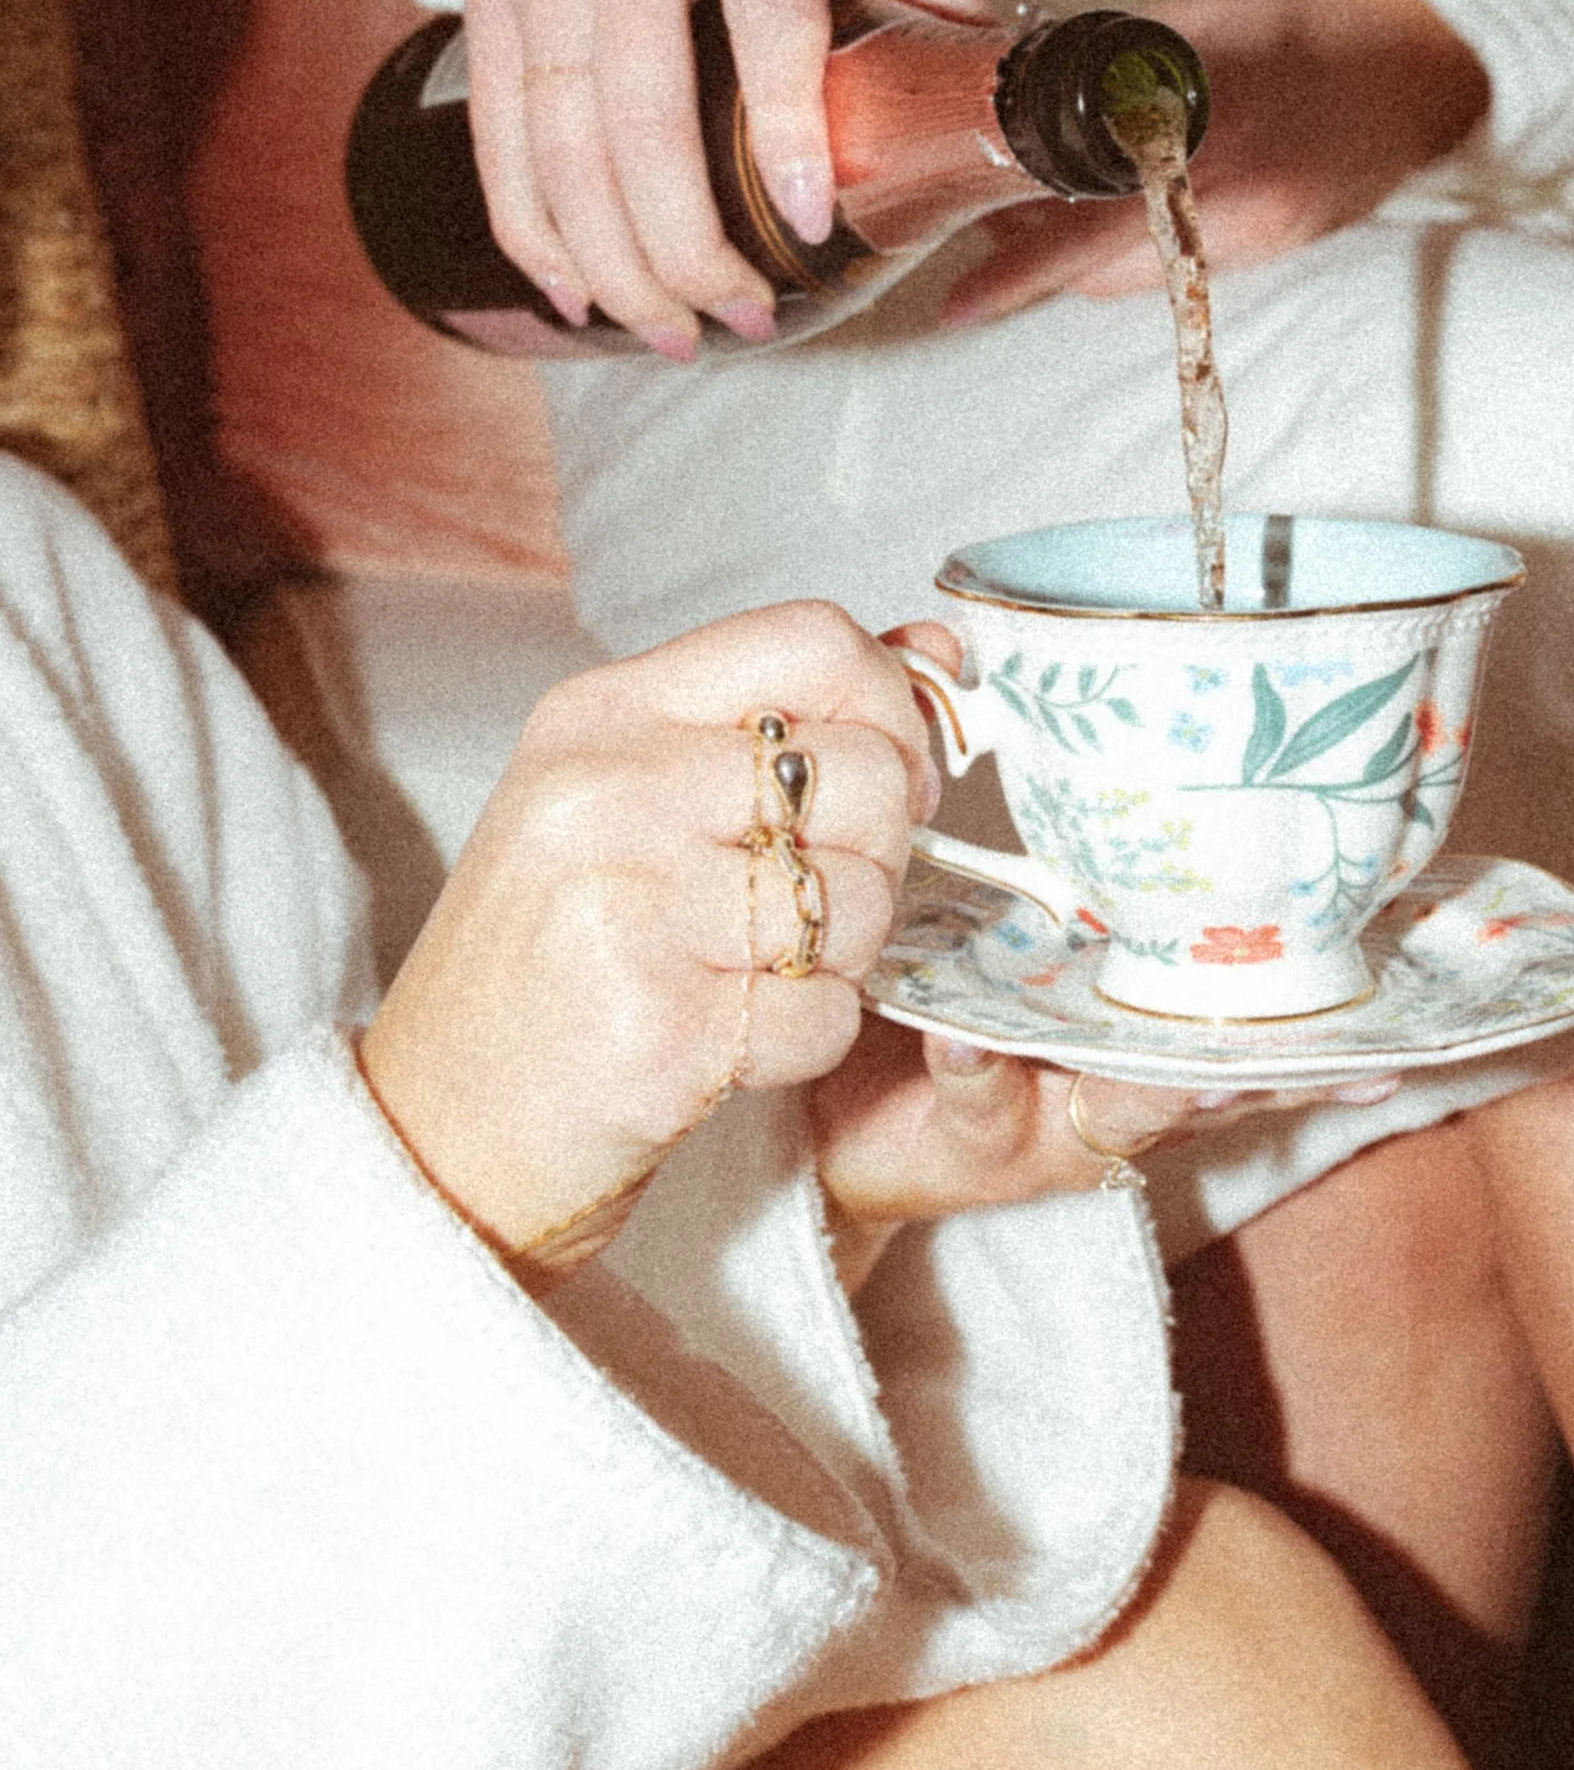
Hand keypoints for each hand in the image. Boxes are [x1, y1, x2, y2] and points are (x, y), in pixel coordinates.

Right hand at [357, 600, 933, 1275]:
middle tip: (802, 902)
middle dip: (876, 854)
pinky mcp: (659, 1025)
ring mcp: (626, 906)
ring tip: (752, 971)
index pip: (813, 638)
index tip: (882, 774)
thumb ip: (780, 718)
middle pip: (866, 773)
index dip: (889, 706)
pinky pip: (828, 1014)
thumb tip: (939, 649)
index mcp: (602, 714)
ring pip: (862, 898)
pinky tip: (731, 1039)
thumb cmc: (551, 959)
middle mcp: (606, 790)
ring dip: (840, 956)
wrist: (438, 1130)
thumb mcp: (633, 799)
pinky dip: (806, 1040)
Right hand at [468, 0, 988, 353]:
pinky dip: (532, 227)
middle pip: (642, 113)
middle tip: (741, 319)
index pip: (766, 18)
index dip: (786, 126)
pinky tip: (577, 292)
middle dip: (686, 244)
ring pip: (560, 140)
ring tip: (669, 331)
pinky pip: (500, 132)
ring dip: (612, 260)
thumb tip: (1004, 102)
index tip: (808, 223)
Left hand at [806, 623, 1397, 1282]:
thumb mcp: (953, 835)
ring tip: (1177, 1066)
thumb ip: (948, 738)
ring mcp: (1069, 1109)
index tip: (1406, 959)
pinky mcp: (983, 1142)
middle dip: (1285, 1053)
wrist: (825, 1090)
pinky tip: (963, 1044)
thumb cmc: (926, 961)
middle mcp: (1137, 1054)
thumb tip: (943, 641)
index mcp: (1155, 983)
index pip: (1262, 976)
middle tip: (1327, 1039)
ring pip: (1136, 1107)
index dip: (1337, 970)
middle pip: (1239, 1062)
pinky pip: (986, 1107)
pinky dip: (978, 1075)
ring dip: (1157, 1088)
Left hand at [944, 0, 1489, 323]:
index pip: (1094, 216)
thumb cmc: (1303, 24)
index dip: (1024, 269)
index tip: (961, 303)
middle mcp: (1239, 200)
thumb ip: (1112, 60)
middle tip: (982, 221)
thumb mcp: (1199, 23)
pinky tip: (1117, 219)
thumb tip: (1019, 75)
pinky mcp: (1282, 246)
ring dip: (1080, 263)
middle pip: (1105, 270)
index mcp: (1209, 128)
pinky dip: (1134, 254)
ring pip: (1138, 279)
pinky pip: (1181, 273)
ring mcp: (1265, 233)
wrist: (1421, 54)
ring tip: (1039, 220)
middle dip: (1036, 259)